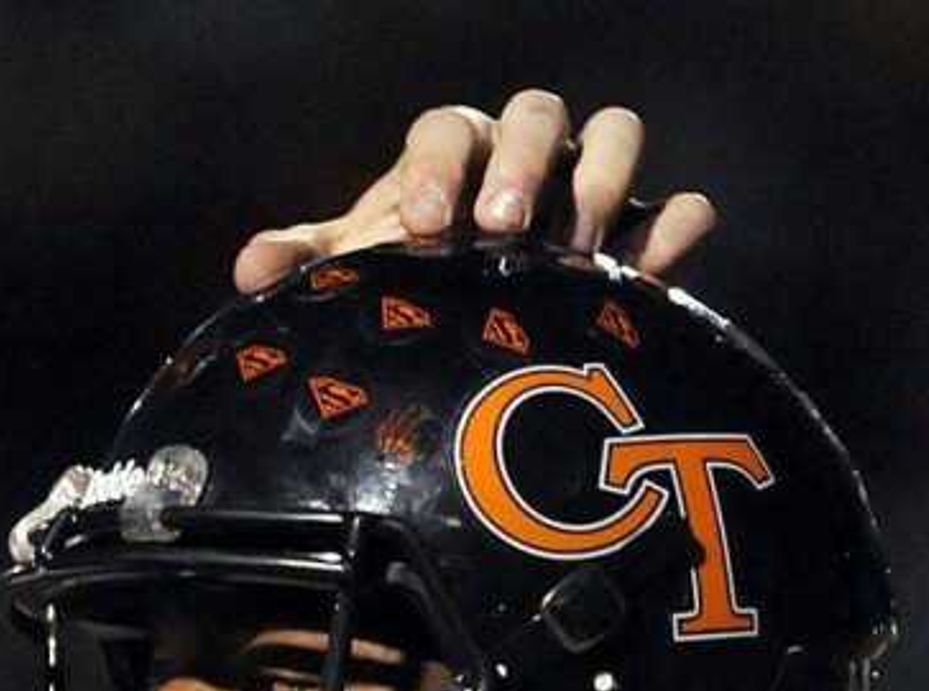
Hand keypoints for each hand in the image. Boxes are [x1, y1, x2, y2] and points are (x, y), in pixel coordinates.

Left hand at [236, 89, 717, 292]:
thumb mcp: (356, 276)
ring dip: (601, 176)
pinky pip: (674, 210)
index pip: (448, 128)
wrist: (465, 338)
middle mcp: (525, 157)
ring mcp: (587, 189)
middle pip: (536, 113)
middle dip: (522, 161)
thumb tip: (252, 269)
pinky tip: (663, 251)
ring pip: (613, 134)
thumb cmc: (411, 284)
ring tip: (578, 245)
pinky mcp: (639, 237)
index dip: (439, 164)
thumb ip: (307, 266)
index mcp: (455, 154)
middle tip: (502, 227)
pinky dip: (675, 223)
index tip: (425, 223)